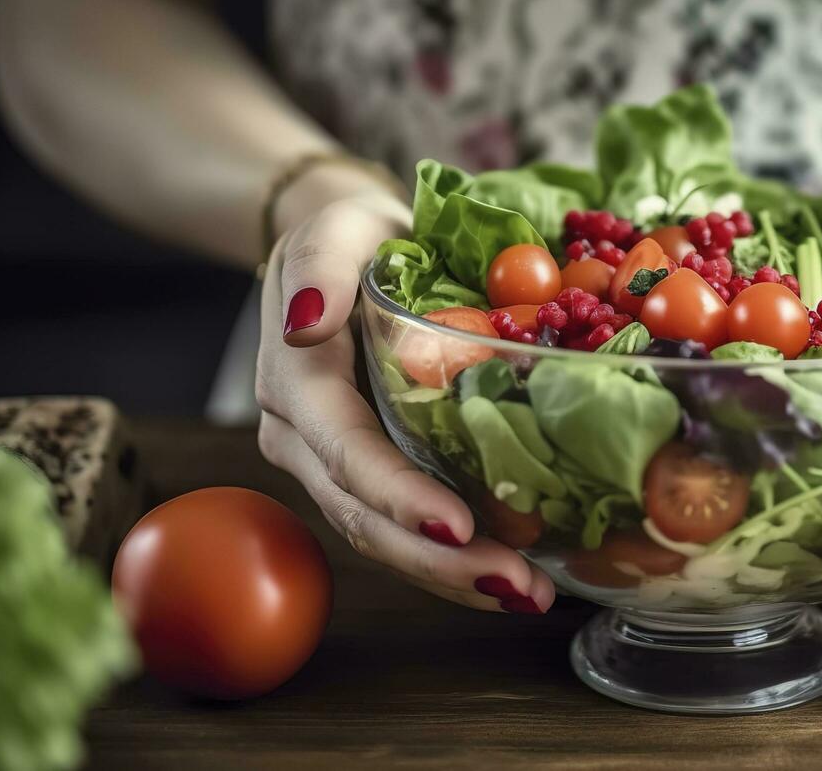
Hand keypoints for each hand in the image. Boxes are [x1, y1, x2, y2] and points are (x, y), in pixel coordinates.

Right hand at [254, 188, 555, 614]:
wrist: (348, 251)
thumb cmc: (355, 236)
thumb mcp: (336, 227)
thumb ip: (319, 266)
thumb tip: (306, 323)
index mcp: (295, 382)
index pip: (344, 450)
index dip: (397, 494)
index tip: (457, 529)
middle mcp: (302, 436)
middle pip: (363, 514)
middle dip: (437, 560)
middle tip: (515, 584)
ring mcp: (330, 462)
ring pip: (380, 536)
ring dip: (451, 577)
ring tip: (525, 594)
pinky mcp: (365, 472)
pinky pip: (399, 528)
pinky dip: (449, 562)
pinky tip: (504, 579)